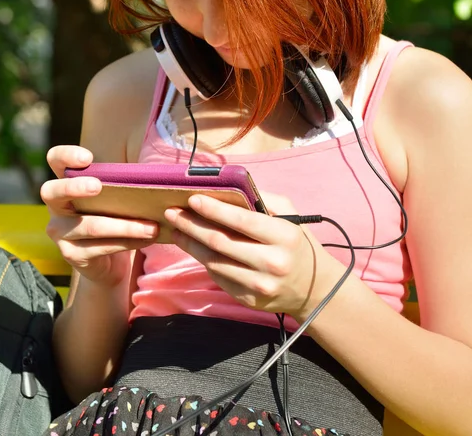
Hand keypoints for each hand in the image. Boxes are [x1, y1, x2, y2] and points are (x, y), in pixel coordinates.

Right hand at [41, 145, 158, 287]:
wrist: (109, 263)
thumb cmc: (114, 218)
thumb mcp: (116, 197)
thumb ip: (122, 183)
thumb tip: (155, 172)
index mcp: (66, 182)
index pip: (55, 160)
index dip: (65, 156)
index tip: (88, 158)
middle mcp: (56, 206)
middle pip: (52, 191)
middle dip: (75, 187)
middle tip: (98, 186)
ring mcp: (60, 232)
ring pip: (91, 226)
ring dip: (126, 226)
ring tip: (151, 227)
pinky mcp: (72, 255)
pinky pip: (102, 247)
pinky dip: (128, 242)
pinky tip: (147, 239)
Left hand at [164, 193, 343, 319]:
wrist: (315, 290)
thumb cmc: (297, 244)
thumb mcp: (290, 216)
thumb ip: (263, 199)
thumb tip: (230, 186)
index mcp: (283, 236)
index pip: (241, 221)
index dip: (214, 209)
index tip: (192, 199)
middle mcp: (271, 262)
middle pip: (220, 242)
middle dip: (191, 225)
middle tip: (172, 213)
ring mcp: (258, 285)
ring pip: (214, 262)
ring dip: (190, 244)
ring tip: (175, 229)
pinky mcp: (248, 300)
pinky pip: (218, 277)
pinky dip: (202, 261)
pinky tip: (192, 247)